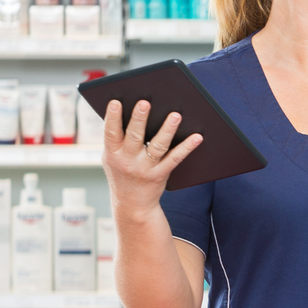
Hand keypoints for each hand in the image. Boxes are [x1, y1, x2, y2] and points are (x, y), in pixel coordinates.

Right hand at [101, 99, 202, 217]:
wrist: (132, 205)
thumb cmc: (122, 172)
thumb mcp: (112, 157)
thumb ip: (118, 138)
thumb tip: (130, 109)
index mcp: (112, 153)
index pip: (111, 133)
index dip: (112, 118)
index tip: (115, 102)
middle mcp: (128, 161)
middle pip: (134, 137)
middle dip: (139, 119)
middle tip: (145, 102)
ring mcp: (145, 169)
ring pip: (157, 146)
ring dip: (167, 130)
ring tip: (175, 115)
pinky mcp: (160, 175)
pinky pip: (175, 158)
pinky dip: (187, 147)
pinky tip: (197, 137)